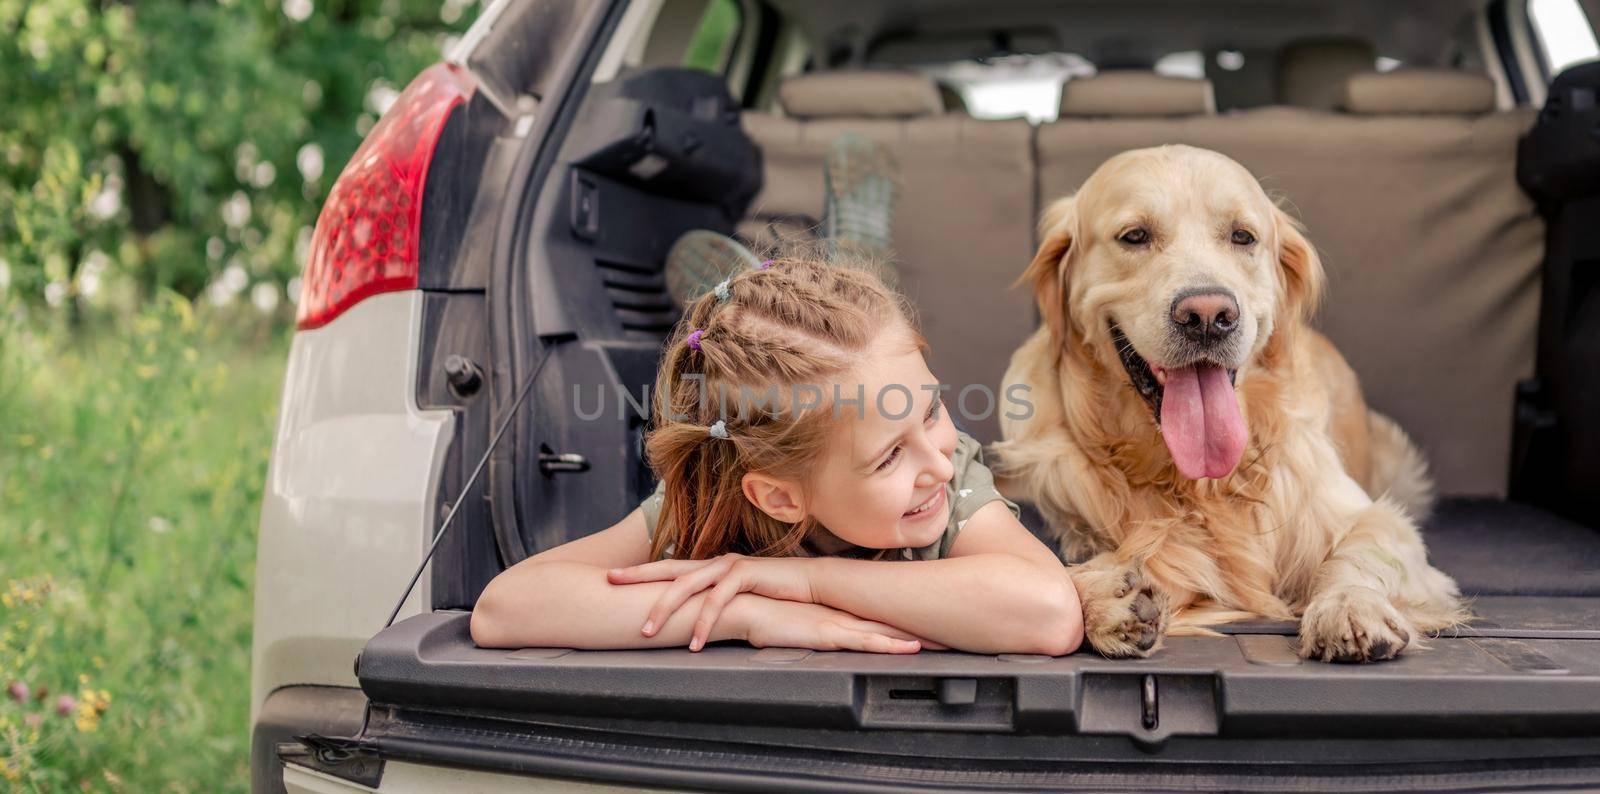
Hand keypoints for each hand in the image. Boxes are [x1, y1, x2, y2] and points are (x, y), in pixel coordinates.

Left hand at [608, 554, 815, 650]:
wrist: (810, 584)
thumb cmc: (774, 594)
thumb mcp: (738, 599)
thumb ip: (716, 603)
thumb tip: (693, 621)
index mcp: (710, 568)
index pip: (667, 568)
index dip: (639, 571)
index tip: (610, 576)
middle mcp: (715, 563)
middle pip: (668, 570)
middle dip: (637, 577)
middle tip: (610, 586)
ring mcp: (729, 566)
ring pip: (688, 586)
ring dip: (665, 610)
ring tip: (647, 633)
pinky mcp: (746, 575)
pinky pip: (718, 600)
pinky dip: (704, 622)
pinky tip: (695, 643)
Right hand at [739, 598, 936, 653]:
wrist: (740, 606)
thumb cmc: (762, 615)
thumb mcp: (795, 624)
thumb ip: (813, 628)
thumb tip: (824, 633)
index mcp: (839, 613)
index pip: (882, 617)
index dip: (911, 620)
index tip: (938, 623)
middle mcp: (844, 616)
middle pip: (894, 622)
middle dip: (927, 628)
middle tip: (960, 630)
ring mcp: (838, 624)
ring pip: (887, 632)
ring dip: (917, 638)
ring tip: (947, 643)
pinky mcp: (827, 634)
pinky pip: (864, 641)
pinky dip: (889, 645)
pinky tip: (909, 649)